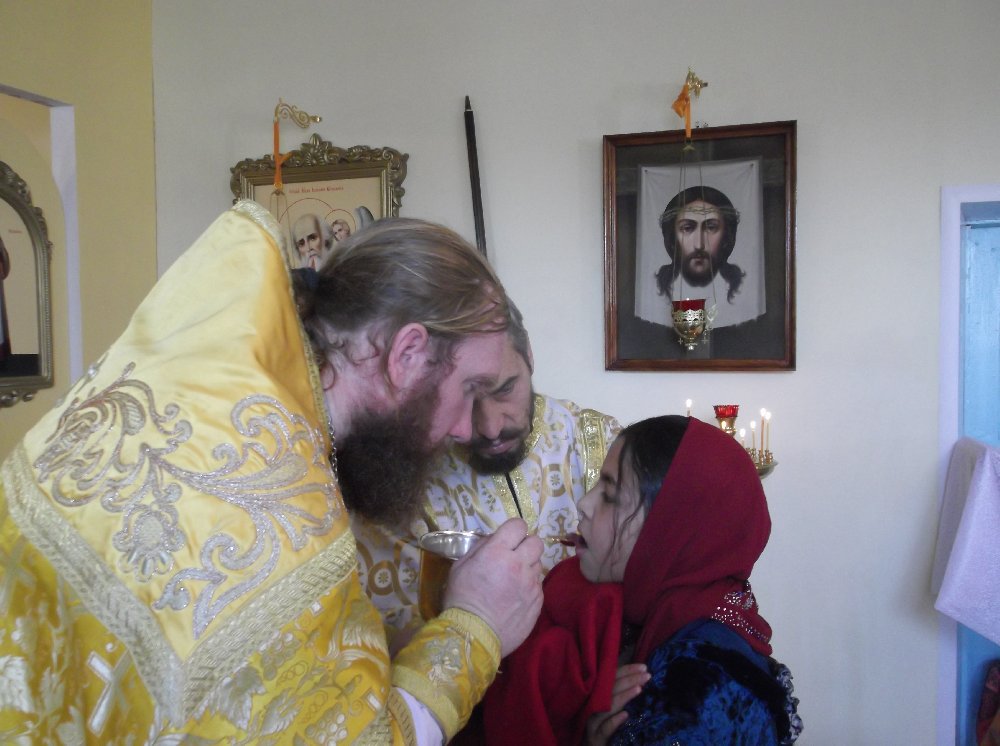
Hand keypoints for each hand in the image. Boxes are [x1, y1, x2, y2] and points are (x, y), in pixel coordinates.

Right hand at [443, 518, 542, 656]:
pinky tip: (515, 597)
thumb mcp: (460, 566)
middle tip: (514, 556)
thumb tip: (494, 540)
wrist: (473, 636)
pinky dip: (529, 586)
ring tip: (512, 580)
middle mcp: (519, 564)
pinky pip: (538, 585)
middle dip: (526, 545)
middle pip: (536, 541)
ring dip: (527, 567)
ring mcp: (531, 584)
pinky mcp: (538, 602)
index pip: (518, 525)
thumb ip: (480, 548)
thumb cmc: (460, 599)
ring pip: (538, 563)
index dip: (513, 530)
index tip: (507, 539)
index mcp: (497, 552)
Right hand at [585, 663, 649, 744]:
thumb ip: (617, 694)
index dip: (626, 671)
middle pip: (609, 689)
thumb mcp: (606, 707)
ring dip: (623, 696)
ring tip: (639, 689)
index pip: (610, 678)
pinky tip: (625, 715)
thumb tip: (637, 679)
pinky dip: (614, 721)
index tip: (643, 667)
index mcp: (594, 695)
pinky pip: (605, 729)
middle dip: (629, 680)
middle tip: (647, 674)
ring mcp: (592, 723)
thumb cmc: (600, 727)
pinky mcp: (595, 739)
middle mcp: (590, 705)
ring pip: (607, 707)